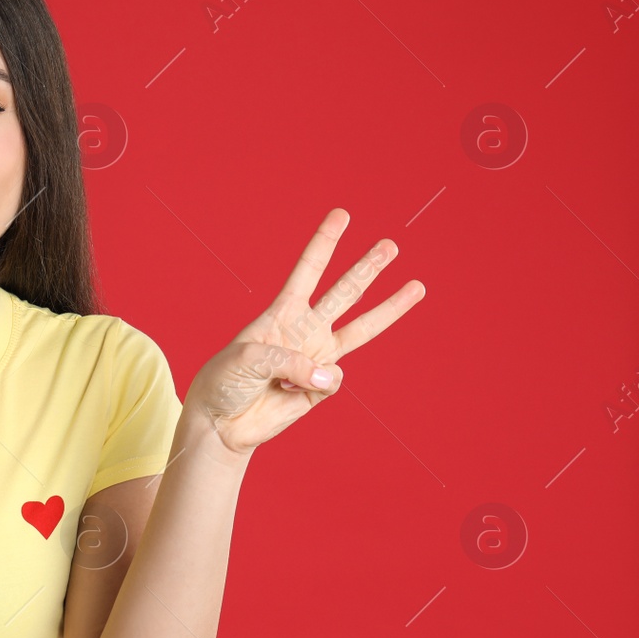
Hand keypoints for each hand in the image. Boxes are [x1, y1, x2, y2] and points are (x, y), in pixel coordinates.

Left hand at [186, 208, 424, 456]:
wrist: (221, 422)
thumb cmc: (224, 381)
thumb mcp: (246, 358)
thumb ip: (288, 360)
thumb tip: (329, 376)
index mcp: (281, 313)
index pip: (307, 271)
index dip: (323, 243)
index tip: (341, 215)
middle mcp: (304, 330)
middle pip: (344, 293)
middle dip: (367, 268)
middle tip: (390, 245)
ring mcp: (316, 358)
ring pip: (361, 329)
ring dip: (389, 308)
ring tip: (417, 286)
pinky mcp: (321, 389)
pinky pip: (334, 380)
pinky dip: (316, 384)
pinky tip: (292, 390)